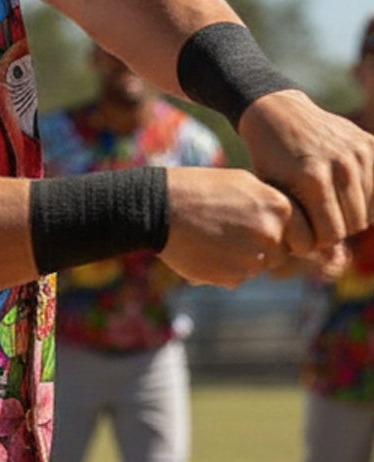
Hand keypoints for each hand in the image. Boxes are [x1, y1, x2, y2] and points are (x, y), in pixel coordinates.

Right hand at [160, 167, 301, 286]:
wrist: (157, 207)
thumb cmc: (198, 189)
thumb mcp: (243, 184)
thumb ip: (273, 206)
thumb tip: (295, 229)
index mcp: (279, 208)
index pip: (305, 237)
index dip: (287, 236)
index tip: (265, 231)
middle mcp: (271, 235)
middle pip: (280, 254)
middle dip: (262, 248)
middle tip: (230, 231)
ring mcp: (252, 258)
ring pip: (257, 267)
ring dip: (241, 259)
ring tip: (212, 237)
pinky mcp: (231, 277)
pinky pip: (237, 278)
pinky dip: (223, 268)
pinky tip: (203, 248)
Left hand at [238, 90, 373, 253]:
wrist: (276, 112)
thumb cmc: (268, 158)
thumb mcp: (272, 191)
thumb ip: (296, 223)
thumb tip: (328, 258)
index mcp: (311, 180)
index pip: (329, 235)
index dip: (315, 243)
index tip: (303, 237)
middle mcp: (340, 166)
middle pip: (352, 225)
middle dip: (333, 231)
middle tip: (315, 223)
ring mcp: (358, 154)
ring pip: (368, 211)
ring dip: (349, 216)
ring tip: (326, 209)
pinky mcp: (370, 145)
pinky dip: (364, 199)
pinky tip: (342, 196)